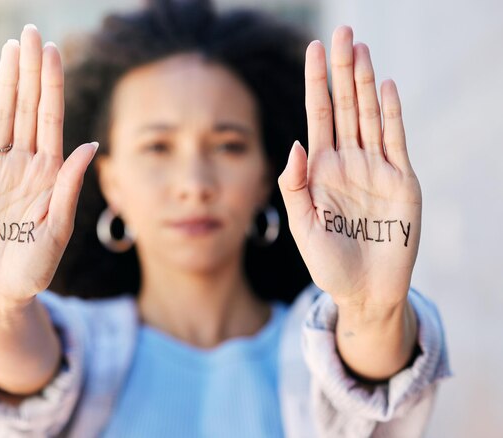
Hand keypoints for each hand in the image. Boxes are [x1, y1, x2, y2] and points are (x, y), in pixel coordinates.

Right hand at [0, 25, 96, 309]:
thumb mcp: (58, 229)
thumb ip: (68, 187)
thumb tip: (91, 145)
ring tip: (13, 47)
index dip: (53, 86)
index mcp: (48, 173)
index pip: (52, 120)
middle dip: (31, 71)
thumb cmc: (33, 267)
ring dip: (8, 81)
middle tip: (32, 32)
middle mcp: (22, 164)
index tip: (54, 51)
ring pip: (3, 116)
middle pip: (28, 108)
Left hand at [278, 26, 421, 309]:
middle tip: (343, 31)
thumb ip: (295, 186)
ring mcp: (375, 168)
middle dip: (342, 70)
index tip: (314, 48)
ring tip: (361, 48)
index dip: (316, 82)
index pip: (318, 115)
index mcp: (320, 169)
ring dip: (365, 83)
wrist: (364, 292)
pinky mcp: (401, 182)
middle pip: (344, 106)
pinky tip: (384, 88)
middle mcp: (347, 161)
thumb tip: (296, 143)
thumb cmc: (328, 264)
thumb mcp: (303, 226)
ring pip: (368, 116)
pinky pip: (395, 141)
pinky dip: (390, 115)